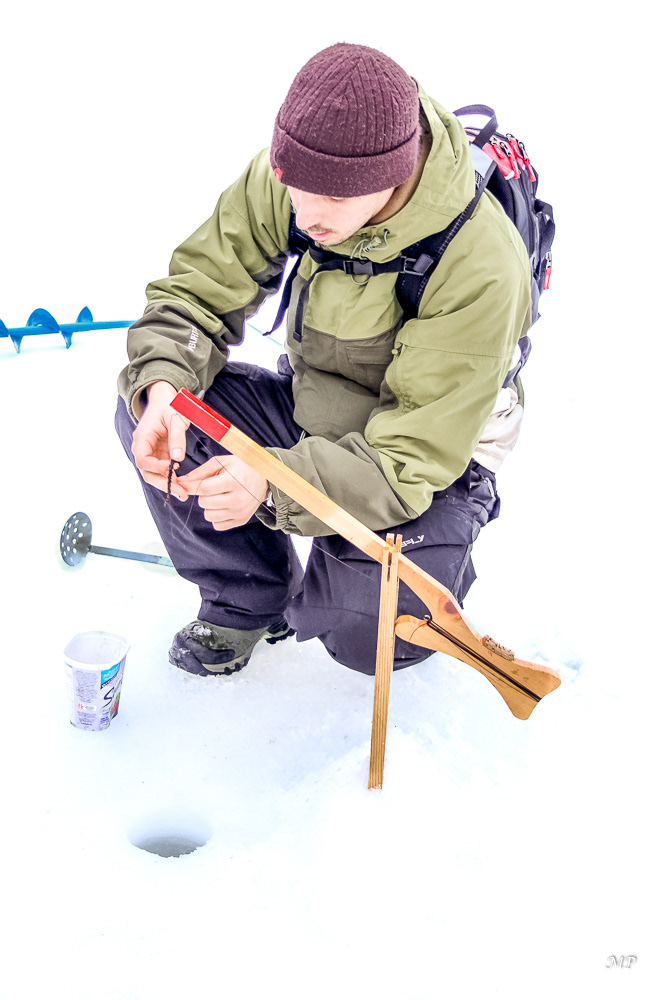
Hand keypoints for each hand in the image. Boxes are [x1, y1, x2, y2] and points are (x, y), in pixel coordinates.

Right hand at [131, 381, 188, 499]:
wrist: (165, 398)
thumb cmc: (169, 405)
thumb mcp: (176, 418)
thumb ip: (177, 437)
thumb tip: (177, 459)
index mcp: (142, 438)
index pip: (143, 459)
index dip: (156, 467)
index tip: (172, 469)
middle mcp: (143, 448)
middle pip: (147, 472)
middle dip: (162, 483)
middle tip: (180, 492)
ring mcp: (151, 453)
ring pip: (154, 474)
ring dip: (167, 484)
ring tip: (183, 493)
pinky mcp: (159, 455)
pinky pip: (162, 470)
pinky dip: (171, 479)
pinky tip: (183, 485)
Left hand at [178, 455, 268, 529]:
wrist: (265, 478)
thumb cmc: (241, 467)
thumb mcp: (222, 462)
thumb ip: (200, 472)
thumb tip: (181, 482)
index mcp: (233, 481)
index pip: (203, 489)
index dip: (191, 487)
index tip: (185, 485)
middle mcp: (238, 499)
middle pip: (204, 503)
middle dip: (204, 495)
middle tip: (213, 488)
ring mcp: (240, 512)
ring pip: (209, 515)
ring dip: (209, 506)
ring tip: (219, 496)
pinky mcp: (241, 520)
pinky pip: (217, 525)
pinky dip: (216, 516)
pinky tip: (224, 506)